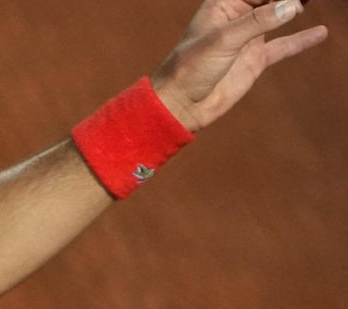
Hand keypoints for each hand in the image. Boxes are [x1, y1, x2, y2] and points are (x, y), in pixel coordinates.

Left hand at [151, 0, 327, 130]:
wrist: (180, 105)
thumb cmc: (190, 68)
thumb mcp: (223, 39)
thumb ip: (258, 21)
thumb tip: (292, 6)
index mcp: (222, 6)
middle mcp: (237, 19)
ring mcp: (247, 39)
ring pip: (278, 17)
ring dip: (296, 7)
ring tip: (313, 0)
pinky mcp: (255, 60)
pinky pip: (283, 46)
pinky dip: (301, 40)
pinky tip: (319, 33)